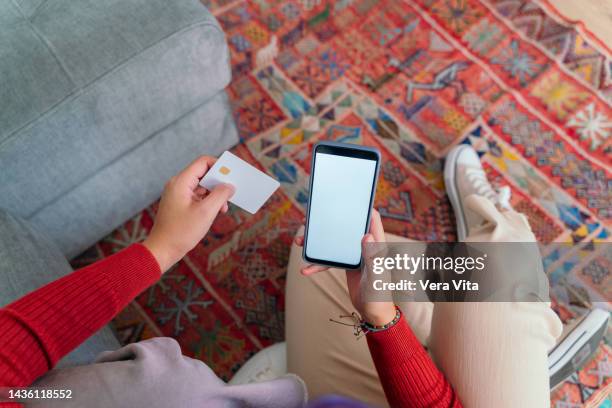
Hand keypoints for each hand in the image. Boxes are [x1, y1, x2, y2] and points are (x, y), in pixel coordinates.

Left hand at [143, 156, 234, 271]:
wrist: (163, 249)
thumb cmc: (182, 232)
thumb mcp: (206, 212)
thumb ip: (220, 195)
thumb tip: (229, 186)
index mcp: (181, 182)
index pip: (203, 162)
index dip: (219, 166)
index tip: (232, 175)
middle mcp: (178, 184)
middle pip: (203, 174)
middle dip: (219, 183)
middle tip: (231, 194)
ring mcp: (178, 194)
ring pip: (202, 186)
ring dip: (215, 194)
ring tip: (223, 208)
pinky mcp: (180, 203)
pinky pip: (197, 196)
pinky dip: (208, 201)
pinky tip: (215, 212)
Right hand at [295, 209, 395, 325]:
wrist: (373, 313)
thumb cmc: (379, 295)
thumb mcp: (376, 276)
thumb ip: (372, 256)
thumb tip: (366, 236)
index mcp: (377, 245)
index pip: (372, 220)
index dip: (363, 208)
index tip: (349, 199)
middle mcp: (366, 247)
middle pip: (347, 228)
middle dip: (330, 223)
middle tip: (311, 219)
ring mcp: (356, 255)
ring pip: (335, 243)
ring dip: (318, 243)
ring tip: (299, 242)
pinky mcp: (348, 265)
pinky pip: (330, 260)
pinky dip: (318, 265)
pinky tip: (305, 270)